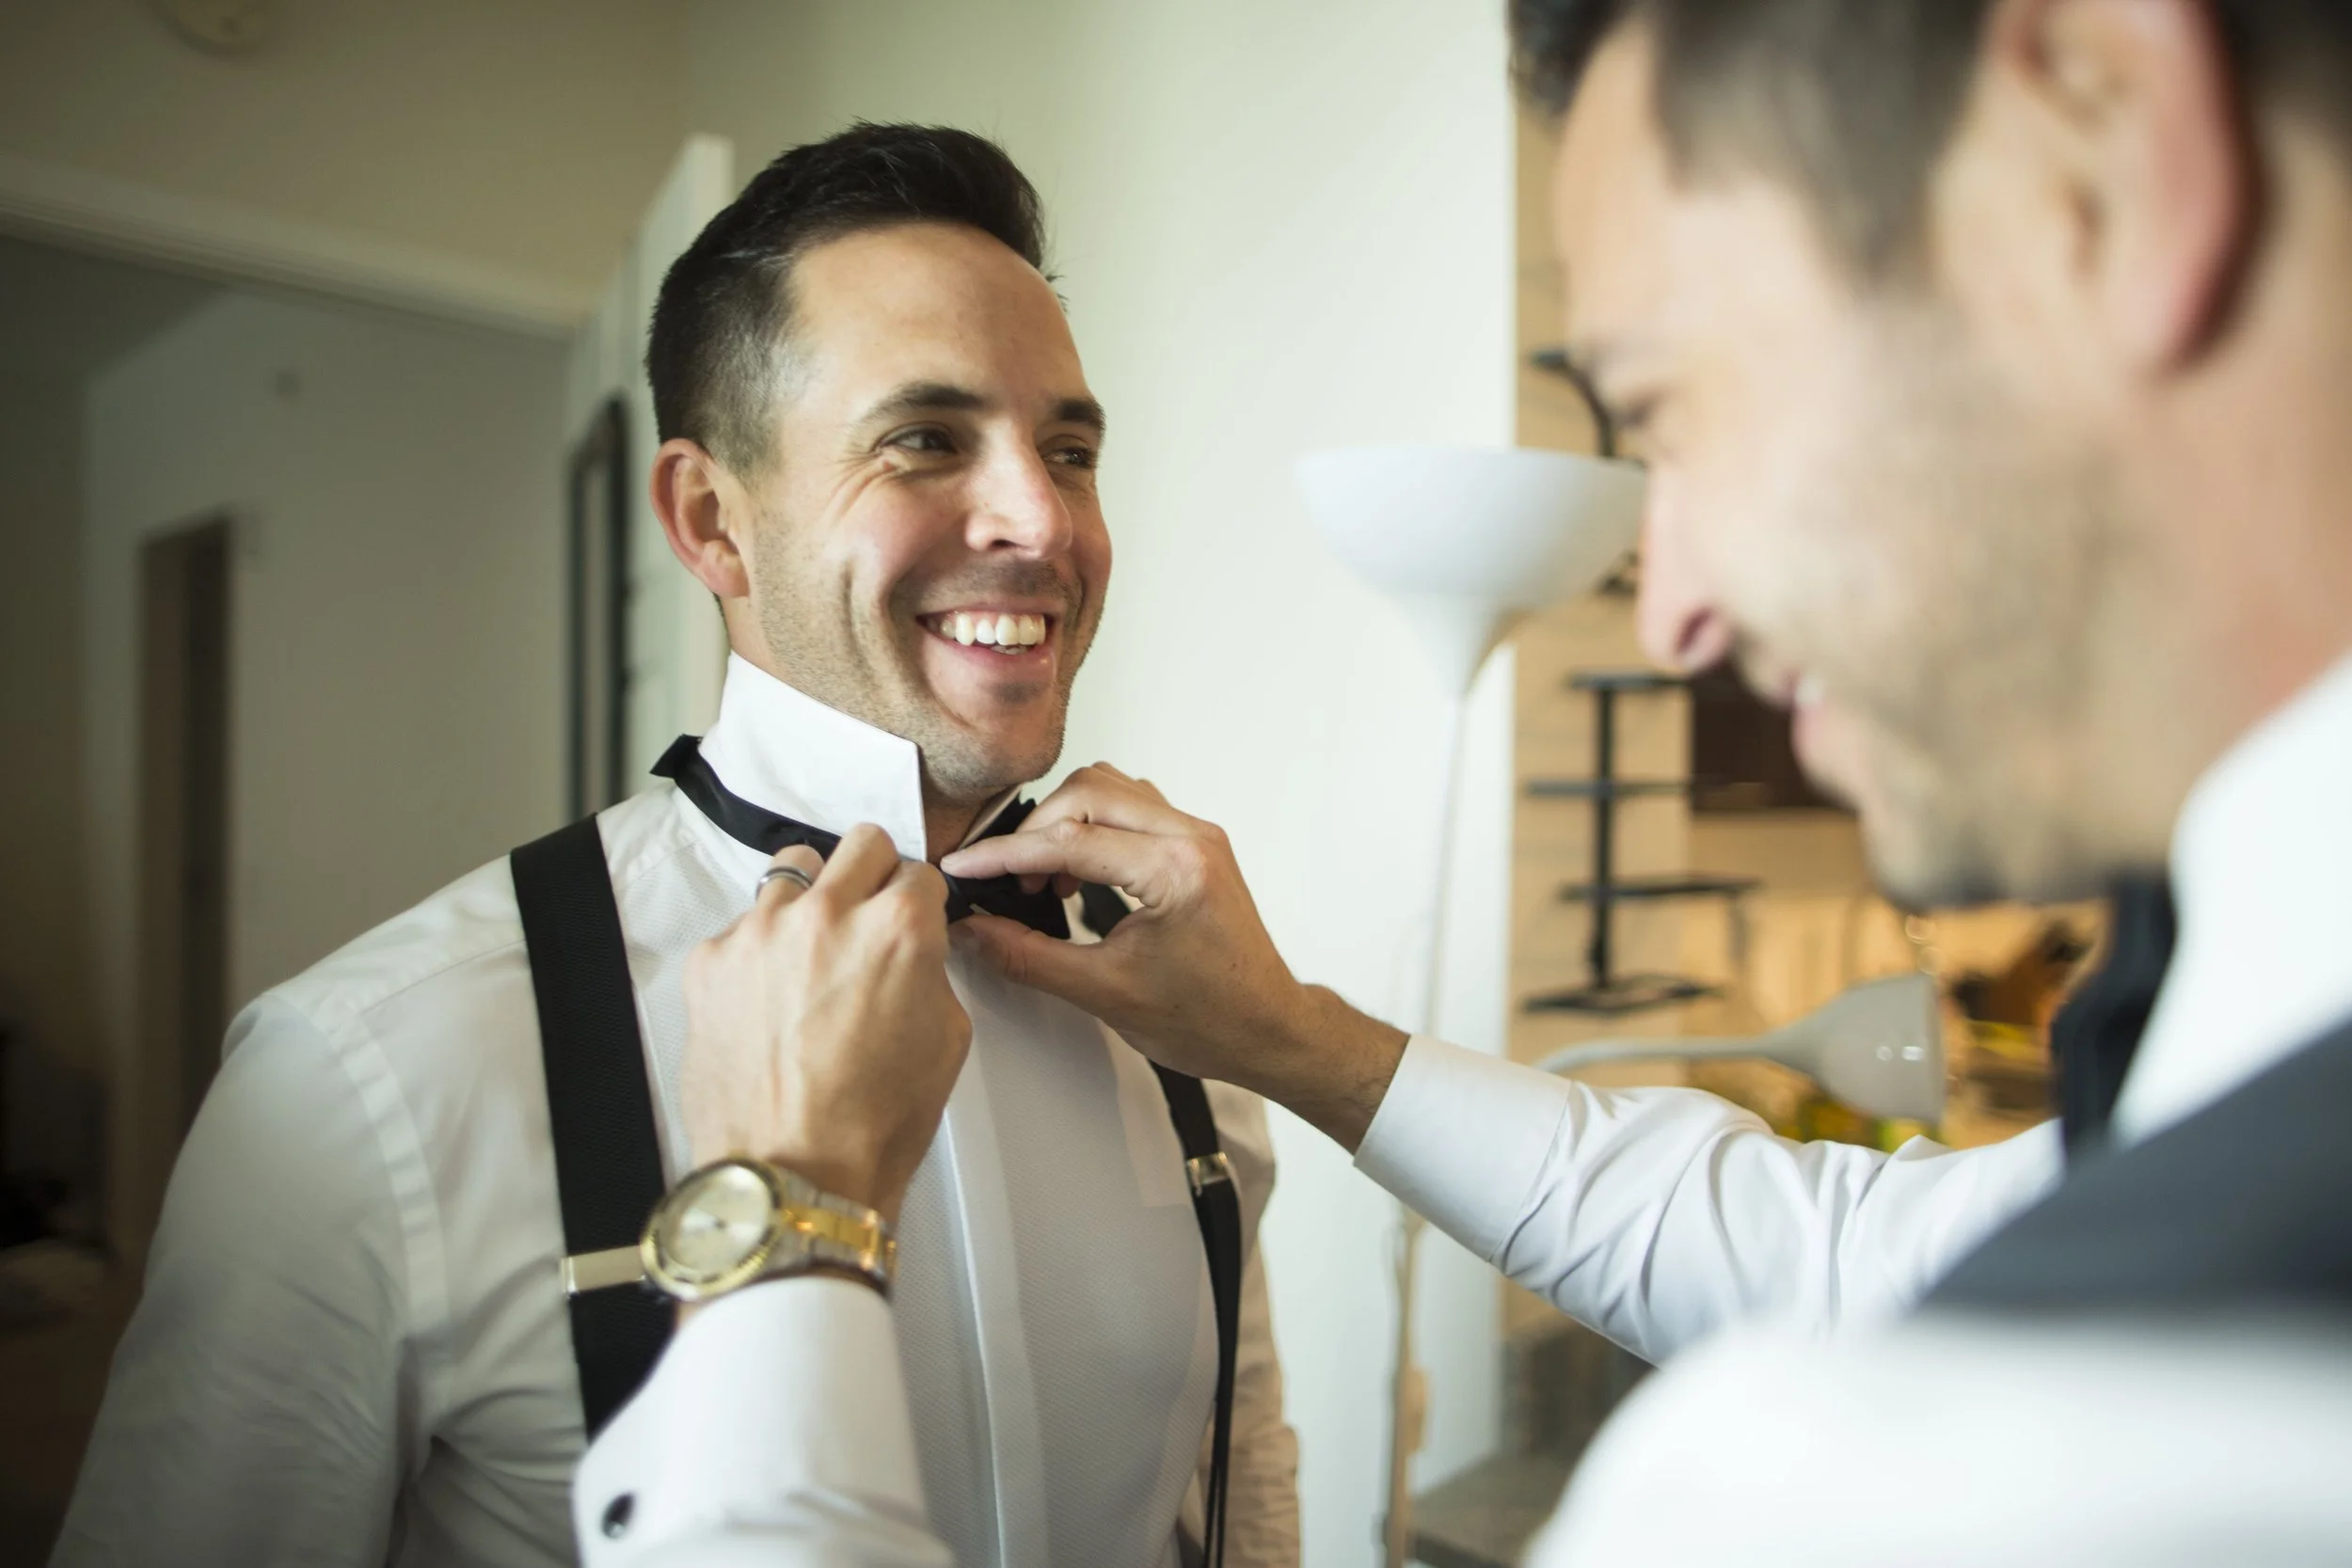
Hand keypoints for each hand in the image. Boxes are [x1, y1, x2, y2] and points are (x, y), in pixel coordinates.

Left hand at [679, 826, 970, 1226]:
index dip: (919, 903)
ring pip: (793, 871)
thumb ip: (930, 970)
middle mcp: (827, 914)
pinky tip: (769, 1001)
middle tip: (867, 921)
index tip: (910, 922)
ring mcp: (760, 932)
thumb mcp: (947, 1039)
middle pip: (859, 845)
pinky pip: (743, 927)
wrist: (791, 1177)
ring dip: (811, 903)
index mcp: (898, 928)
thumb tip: (913, 950)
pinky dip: (760, 951)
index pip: (918, 872)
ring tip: (811, 961)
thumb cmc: (871, 1124)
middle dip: (872, 877)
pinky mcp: (711, 961)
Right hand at [940, 765, 1407, 1149]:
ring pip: (1110, 789)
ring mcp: (1197, 837)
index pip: (1069, 839)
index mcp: (1175, 869)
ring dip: (1064, 822)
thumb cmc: (1213, 1019)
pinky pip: (1131, 807)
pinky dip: (1092, 827)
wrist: (1267, 1030)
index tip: (966, 866)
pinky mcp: (1195, 845)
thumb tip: (977, 931)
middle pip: (1087, 792)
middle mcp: (1192, 838)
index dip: (1004, 853)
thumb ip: (1029, 956)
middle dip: (1033, 831)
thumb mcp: (1106, 994)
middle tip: (1004, 879)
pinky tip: (1075, 871)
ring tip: (1040, 876)